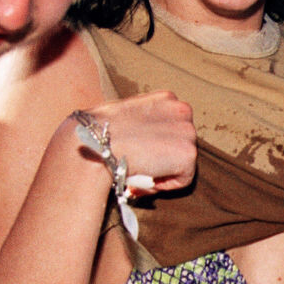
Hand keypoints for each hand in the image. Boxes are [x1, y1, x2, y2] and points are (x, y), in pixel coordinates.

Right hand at [77, 90, 196, 194]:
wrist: (95, 143)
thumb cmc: (100, 133)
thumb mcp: (125, 114)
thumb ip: (143, 122)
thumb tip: (146, 140)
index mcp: (166, 99)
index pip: (174, 127)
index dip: (159, 145)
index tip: (142, 154)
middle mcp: (182, 110)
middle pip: (181, 144)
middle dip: (164, 158)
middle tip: (142, 166)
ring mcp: (187, 132)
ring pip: (183, 162)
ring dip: (164, 172)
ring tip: (142, 172)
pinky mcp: (188, 154)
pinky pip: (184, 179)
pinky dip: (166, 185)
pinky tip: (146, 177)